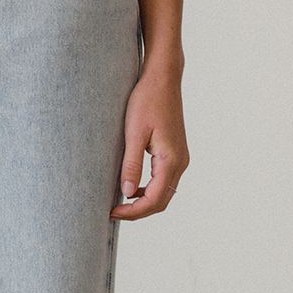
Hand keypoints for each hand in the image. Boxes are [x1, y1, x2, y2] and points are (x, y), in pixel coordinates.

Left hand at [112, 59, 187, 218]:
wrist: (162, 79)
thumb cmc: (147, 101)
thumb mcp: (134, 133)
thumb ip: (131, 165)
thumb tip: (126, 194)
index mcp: (171, 160)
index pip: (154, 200)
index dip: (133, 212)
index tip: (112, 213)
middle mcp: (180, 162)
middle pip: (161, 201)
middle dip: (138, 211)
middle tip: (113, 212)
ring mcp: (180, 158)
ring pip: (163, 192)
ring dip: (143, 201)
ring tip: (119, 202)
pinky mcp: (175, 152)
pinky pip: (163, 180)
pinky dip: (148, 189)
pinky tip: (130, 186)